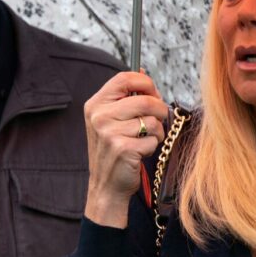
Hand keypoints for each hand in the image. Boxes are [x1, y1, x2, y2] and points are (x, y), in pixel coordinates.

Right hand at [83, 71, 167, 227]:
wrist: (105, 185)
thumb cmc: (113, 150)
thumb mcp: (110, 120)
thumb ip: (125, 97)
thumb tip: (143, 71)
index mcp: (95, 104)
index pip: (124, 78)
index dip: (146, 83)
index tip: (153, 93)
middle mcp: (99, 116)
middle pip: (145, 100)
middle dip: (159, 110)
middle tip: (158, 119)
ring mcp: (110, 133)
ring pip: (152, 121)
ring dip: (157, 131)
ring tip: (145, 139)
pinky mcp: (123, 149)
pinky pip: (153, 139)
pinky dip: (153, 146)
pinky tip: (141, 152)